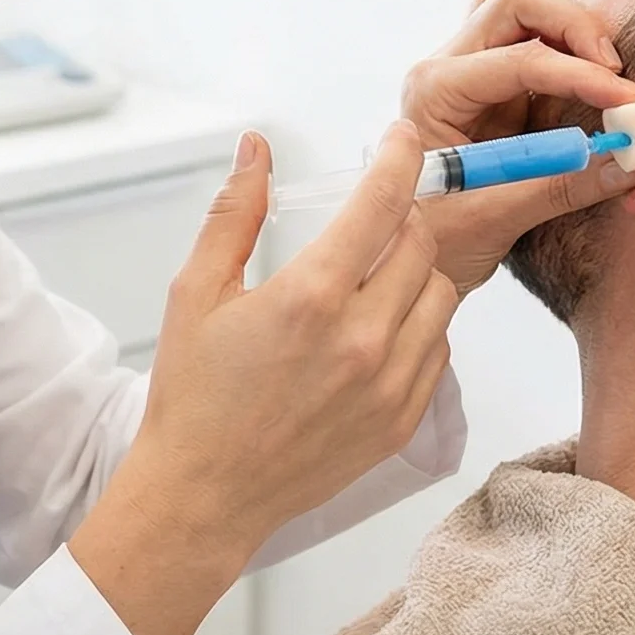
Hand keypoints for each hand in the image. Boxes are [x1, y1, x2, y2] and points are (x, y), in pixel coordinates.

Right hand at [73, 124, 457, 634]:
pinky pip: (439, 349)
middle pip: (420, 244)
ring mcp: (390, 383)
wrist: (205, 493)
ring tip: (375, 277)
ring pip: (441, 295)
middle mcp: (362, 338)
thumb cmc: (193, 395)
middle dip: (400, 217)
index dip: (399, 159)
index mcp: (311, 296)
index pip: (382, 204)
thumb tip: (256, 150)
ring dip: (415, 272)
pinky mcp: (402, 419)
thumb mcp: (195, 292)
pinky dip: (419, 327)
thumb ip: (235, 213)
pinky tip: (378, 329)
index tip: (402, 140)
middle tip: (372, 218)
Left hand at [401, 0, 634, 292]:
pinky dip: (570, 38)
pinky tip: (592, 75)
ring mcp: (472, 63)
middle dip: (576, 23)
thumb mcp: (495, 218)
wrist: (408, 255)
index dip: (581, 74)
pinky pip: (535, 28)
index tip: (627, 99)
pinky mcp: (496, 76)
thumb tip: (629, 164)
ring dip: (572, 21)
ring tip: (604, 71)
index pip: (519, 59)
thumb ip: (563, 186)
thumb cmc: (435, 238)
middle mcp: (449, 63)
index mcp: (436, 92)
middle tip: (616, 73)